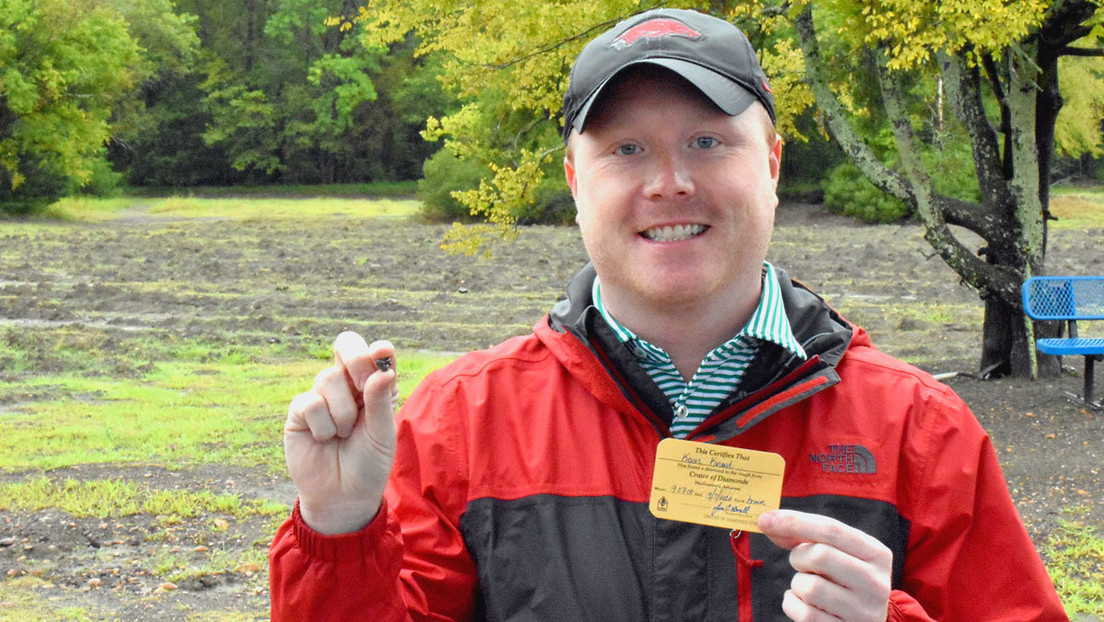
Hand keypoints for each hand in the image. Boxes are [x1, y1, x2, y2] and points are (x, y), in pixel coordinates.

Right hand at [284, 332, 397, 533]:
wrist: (343, 497)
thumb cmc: (369, 464)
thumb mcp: (382, 434)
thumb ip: (381, 402)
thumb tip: (382, 371)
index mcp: (374, 385)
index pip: (374, 352)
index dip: (376, 349)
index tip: (381, 353)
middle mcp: (348, 385)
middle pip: (346, 346)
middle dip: (356, 362)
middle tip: (362, 388)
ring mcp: (322, 395)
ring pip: (329, 378)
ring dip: (343, 412)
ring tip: (344, 435)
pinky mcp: (299, 411)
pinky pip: (310, 403)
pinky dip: (323, 425)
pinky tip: (325, 439)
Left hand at [757, 510, 890, 621]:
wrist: (864, 621)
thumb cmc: (843, 579)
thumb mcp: (838, 553)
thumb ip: (805, 535)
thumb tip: (768, 522)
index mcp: (876, 554)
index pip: (832, 530)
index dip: (795, 522)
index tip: (765, 519)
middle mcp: (875, 582)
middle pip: (820, 555)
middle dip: (798, 556)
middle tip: (801, 563)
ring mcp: (863, 611)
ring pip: (810, 587)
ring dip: (797, 583)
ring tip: (808, 586)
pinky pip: (804, 613)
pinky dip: (792, 603)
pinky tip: (802, 602)